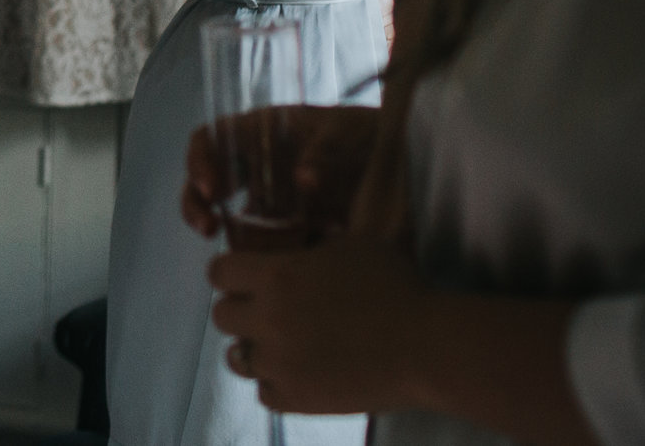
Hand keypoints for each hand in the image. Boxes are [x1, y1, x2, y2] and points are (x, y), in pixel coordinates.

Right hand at [184, 105, 380, 241]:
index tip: (212, 189)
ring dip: (216, 229)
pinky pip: (254, 237)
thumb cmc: (362, 134)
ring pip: (224, 211)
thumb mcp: (345, 133)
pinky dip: (251, 251)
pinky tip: (262, 264)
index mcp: (257, 130)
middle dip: (196, 203)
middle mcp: (252, 162)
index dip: (200, 160)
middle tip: (207, 227)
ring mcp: (264, 194)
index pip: (210, 138)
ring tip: (226, 251)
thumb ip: (324, 153)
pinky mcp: (281, 224)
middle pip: (206, 179)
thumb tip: (303, 180)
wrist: (397, 161)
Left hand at [208, 237, 430, 415]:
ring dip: (254, 349)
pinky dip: (276, 383)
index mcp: (276, 276)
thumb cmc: (396, 287)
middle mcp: (268, 319)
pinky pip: (264, 393)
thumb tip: (297, 244)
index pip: (218, 272)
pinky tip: (297, 373)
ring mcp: (280, 363)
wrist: (426, 346)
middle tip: (265, 311)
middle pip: (220, 316)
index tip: (245, 277)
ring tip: (280, 346)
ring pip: (237, 358)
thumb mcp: (351, 246)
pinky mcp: (297, 398)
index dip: (230, 273)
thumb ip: (311, 248)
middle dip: (240, 310)